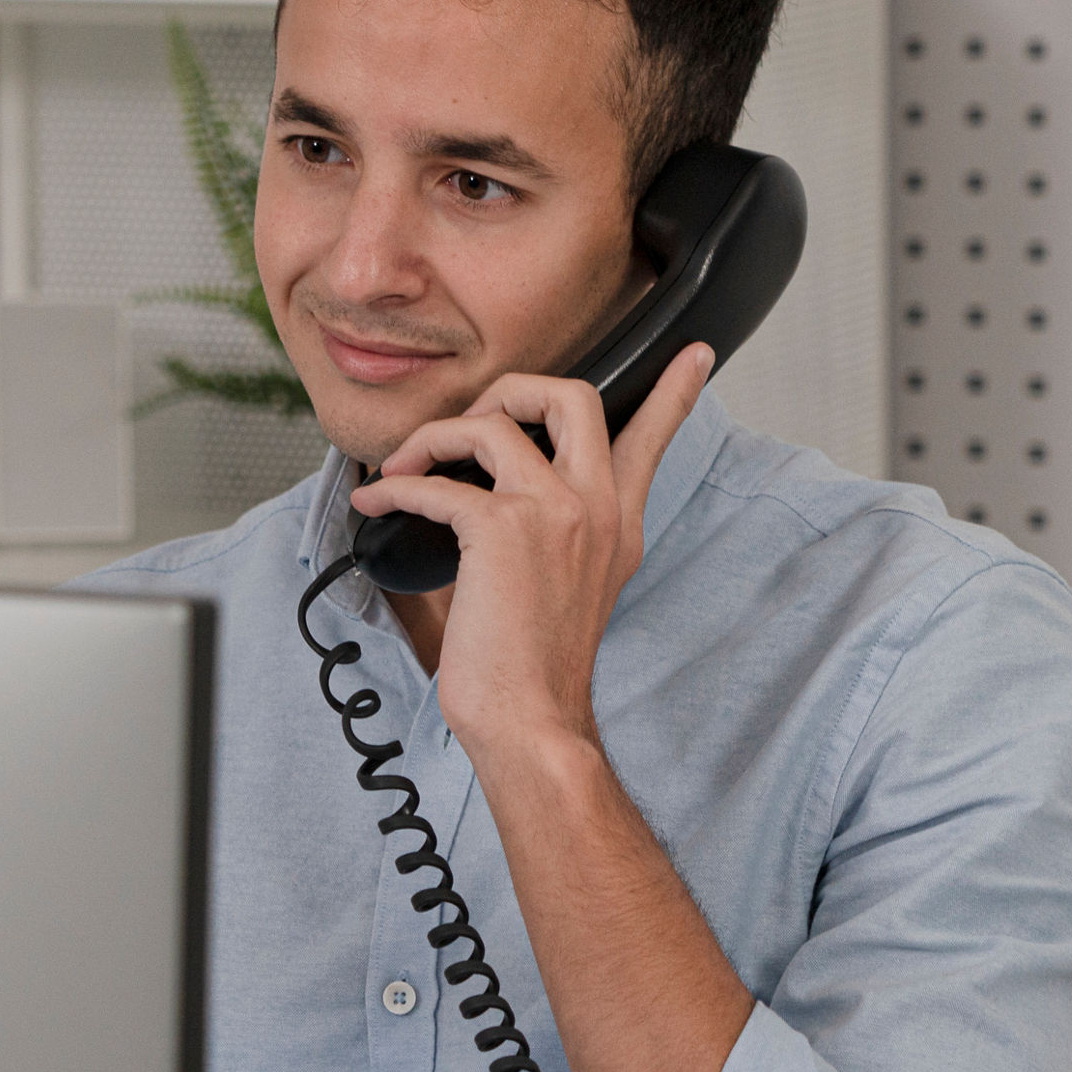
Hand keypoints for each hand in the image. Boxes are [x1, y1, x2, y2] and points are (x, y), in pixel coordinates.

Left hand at [350, 342, 712, 761]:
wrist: (531, 717)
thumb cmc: (535, 664)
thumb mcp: (573, 587)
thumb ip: (558, 533)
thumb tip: (492, 496)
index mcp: (618, 522)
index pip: (654, 439)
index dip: (674, 391)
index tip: (695, 353)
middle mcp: (595, 507)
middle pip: (571, 395)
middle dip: (510, 388)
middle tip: (470, 420)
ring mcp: (553, 512)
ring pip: (492, 422)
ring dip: (432, 438)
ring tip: (402, 469)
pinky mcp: (502, 530)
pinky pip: (436, 480)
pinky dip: (395, 488)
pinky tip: (376, 504)